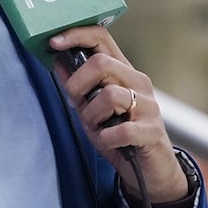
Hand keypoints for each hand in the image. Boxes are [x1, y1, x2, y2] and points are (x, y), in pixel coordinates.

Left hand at [48, 26, 188, 204]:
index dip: (76, 35)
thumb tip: (57, 60)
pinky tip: (111, 142)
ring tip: (99, 128)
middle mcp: (138, 82)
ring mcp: (148, 105)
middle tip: (80, 105)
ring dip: (93, 117)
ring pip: (109, 95)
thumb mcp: (93, 110)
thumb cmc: (120, 137)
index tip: (54, 42)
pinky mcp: (151, 130)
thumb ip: (78, 87)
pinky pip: (120, 129)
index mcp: (124, 72)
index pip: (102, 38)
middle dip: (78, 85)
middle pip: (101, 63)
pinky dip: (107, 139)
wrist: (152, 171)